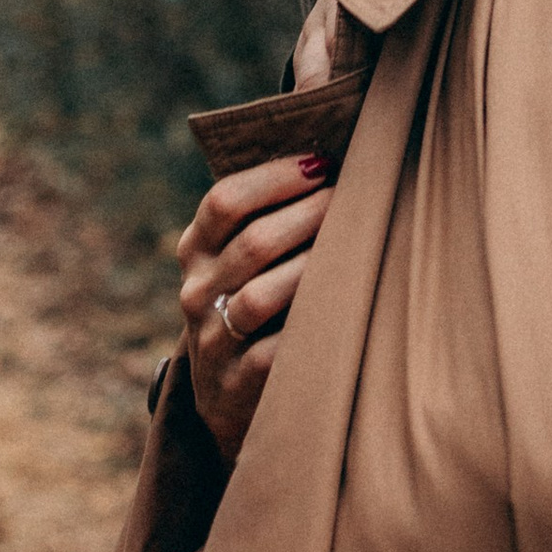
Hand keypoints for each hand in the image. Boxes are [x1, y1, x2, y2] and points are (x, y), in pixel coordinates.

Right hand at [176, 154, 330, 465]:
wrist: (228, 393)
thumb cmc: (254, 299)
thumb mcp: (241, 258)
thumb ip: (266, 214)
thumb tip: (329, 159)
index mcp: (196, 249)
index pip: (224, 201)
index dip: (276, 177)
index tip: (324, 163)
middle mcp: (197, 292)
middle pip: (253, 243)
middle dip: (311, 213)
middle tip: (355, 197)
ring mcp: (212, 340)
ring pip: (260, 297)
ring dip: (313, 266)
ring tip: (356, 244)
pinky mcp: (235, 384)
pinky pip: (274, 353)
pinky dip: (310, 327)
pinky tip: (343, 306)